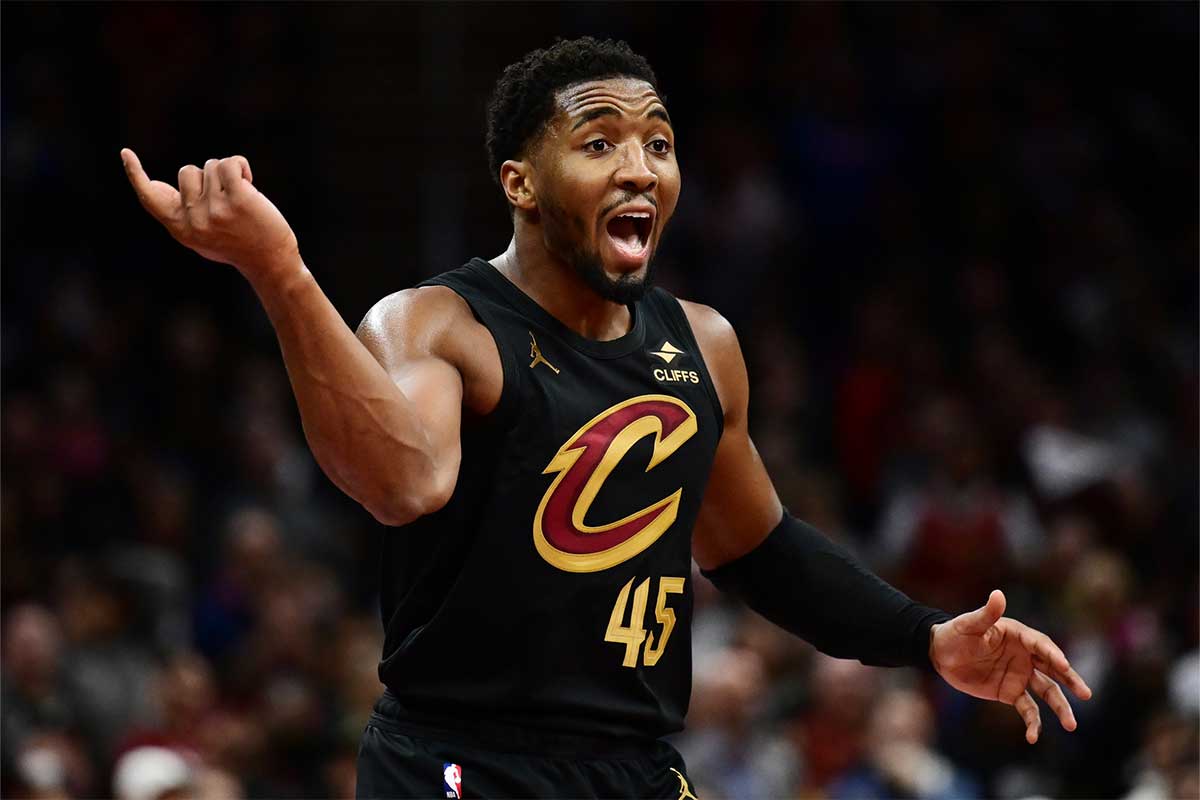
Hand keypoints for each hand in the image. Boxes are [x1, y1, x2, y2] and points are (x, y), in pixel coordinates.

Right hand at [121, 149, 299, 283]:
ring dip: (229, 175)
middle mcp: (193, 220)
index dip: (136, 175)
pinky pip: (230, 163)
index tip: (126, 153)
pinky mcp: (236, 199)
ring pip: (211, 166)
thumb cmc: (239, 246)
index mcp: (181, 229)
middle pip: (187, 172)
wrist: (270, 262)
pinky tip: (250, 182)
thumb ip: (185, 214)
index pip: (150, 199)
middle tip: (228, 201)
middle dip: (209, 178)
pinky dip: (241, 166)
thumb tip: (165, 187)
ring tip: (242, 198)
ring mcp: (214, 210)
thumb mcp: (204, 236)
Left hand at [929, 589, 1092, 743]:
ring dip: (1060, 707)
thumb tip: (998, 594)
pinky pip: (1027, 709)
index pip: (1041, 645)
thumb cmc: (954, 633)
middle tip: (1086, 694)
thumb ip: (986, 614)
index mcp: (1018, 635)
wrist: (940, 654)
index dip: (1052, 654)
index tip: (1064, 665)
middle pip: (1053, 669)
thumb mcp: (969, 624)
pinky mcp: (1011, 692)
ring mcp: (1020, 675)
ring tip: (1071, 725)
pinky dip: (1033, 723)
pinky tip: (1033, 737)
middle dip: (1070, 680)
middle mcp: (1025, 655)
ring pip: (1047, 691)